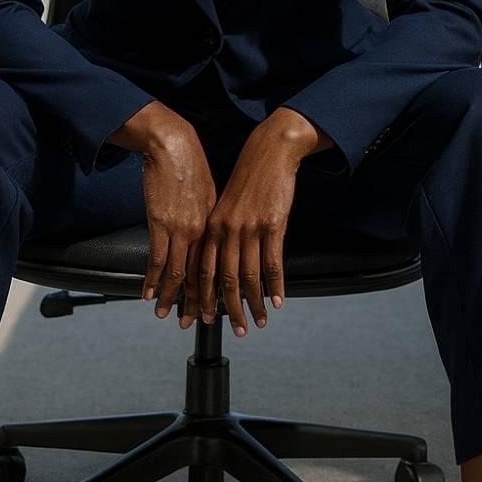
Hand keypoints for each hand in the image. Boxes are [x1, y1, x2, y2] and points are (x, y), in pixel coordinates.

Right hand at [129, 113, 217, 326]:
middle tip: (196, 323)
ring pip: (179, 273)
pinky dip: (153, 280)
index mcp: (214, 225)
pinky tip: (150, 295)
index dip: (213, 291)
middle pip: (200, 276)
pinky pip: (157, 259)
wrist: (172, 144)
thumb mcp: (207, 191)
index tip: (214, 309)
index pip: (215, 267)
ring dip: (173, 298)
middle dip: (197, 303)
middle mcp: (201, 231)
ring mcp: (181, 229)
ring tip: (168, 316)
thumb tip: (204, 232)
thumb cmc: (189, 163)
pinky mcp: (161, 223)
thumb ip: (206, 216)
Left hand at [196, 110, 323, 337]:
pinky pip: (273, 262)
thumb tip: (223, 262)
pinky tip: (278, 300)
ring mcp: (249, 229)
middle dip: (230, 309)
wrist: (269, 152)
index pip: (203, 271)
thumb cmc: (248, 179)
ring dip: (255, 303)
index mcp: (212, 227)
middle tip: (238, 330)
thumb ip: (222, 233)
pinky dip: (276, 285)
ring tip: (260, 321)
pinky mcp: (272, 225)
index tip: (204, 318)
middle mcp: (227, 230)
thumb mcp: (225, 206)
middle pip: (225, 280)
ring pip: (249, 276)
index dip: (203, 298)